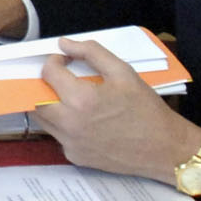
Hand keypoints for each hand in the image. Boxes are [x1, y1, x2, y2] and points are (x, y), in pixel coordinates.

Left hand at [36, 37, 200, 183]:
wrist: (164, 148)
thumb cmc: (146, 108)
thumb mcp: (123, 72)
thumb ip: (91, 53)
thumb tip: (64, 44)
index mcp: (81, 100)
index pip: (48, 74)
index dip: (54, 62)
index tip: (65, 61)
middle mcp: (70, 124)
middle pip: (36, 100)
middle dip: (44, 85)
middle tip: (61, 80)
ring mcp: (70, 143)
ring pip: (43, 120)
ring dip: (50, 105)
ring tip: (71, 98)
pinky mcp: (75, 157)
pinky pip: (58, 136)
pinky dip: (64, 125)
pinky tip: (84, 120)